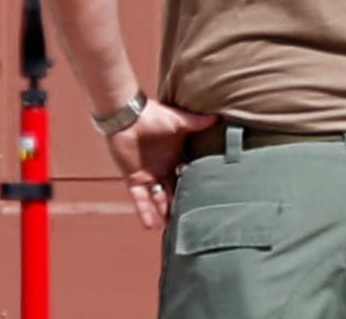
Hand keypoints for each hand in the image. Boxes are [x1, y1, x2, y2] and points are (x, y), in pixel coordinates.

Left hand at [104, 100, 216, 229]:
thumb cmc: (153, 115)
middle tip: (190, 223)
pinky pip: (139, 199)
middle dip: (180, 206)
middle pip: (173, 192)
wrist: (128, 116)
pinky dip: (144, 211)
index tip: (205, 201)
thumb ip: (197, 123)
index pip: (186, 177)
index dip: (194, 188)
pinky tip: (150, 225)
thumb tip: (218, 117)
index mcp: (175, 158)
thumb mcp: (179, 121)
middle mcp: (163, 170)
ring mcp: (148, 176)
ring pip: (158, 200)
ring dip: (164, 213)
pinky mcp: (133, 179)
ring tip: (172, 230)